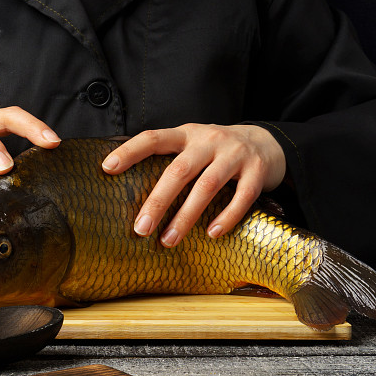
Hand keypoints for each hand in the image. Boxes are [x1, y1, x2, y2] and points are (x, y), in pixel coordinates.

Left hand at [101, 124, 285, 246]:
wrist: (268, 143)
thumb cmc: (218, 151)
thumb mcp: (193, 145)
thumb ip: (169, 158)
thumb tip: (125, 181)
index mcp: (187, 134)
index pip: (154, 138)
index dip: (130, 151)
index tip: (107, 168)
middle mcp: (209, 140)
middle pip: (179, 170)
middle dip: (158, 201)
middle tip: (141, 229)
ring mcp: (235, 155)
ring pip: (207, 186)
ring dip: (186, 216)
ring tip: (169, 240)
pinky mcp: (257, 171)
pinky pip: (241, 197)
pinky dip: (226, 217)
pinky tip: (212, 234)